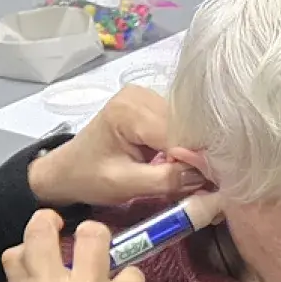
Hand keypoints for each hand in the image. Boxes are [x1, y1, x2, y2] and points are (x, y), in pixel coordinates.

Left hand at [28, 86, 210, 207]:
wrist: (66, 170)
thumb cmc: (88, 178)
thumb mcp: (125, 185)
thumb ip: (165, 181)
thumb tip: (205, 178)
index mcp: (129, 110)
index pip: (177, 135)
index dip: (197, 161)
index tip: (214, 186)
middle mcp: (140, 94)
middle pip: (185, 127)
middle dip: (196, 156)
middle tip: (209, 185)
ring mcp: (146, 96)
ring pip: (186, 126)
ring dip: (193, 151)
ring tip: (195, 176)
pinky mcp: (151, 105)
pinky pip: (179, 126)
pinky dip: (184, 146)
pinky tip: (184, 163)